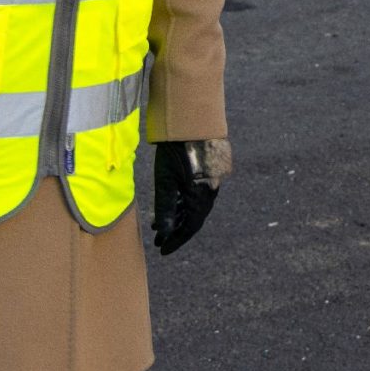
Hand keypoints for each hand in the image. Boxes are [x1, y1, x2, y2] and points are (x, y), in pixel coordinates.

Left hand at [153, 139, 229, 254]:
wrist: (192, 120)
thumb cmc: (175, 151)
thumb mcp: (165, 181)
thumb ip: (164, 209)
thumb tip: (164, 233)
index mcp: (201, 197)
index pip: (190, 228)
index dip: (176, 240)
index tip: (162, 250)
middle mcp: (210, 190)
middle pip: (193, 217)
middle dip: (174, 230)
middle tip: (158, 239)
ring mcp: (211, 179)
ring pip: (194, 205)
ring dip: (177, 216)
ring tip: (159, 224)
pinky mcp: (210, 168)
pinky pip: (197, 192)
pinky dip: (183, 201)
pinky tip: (171, 203)